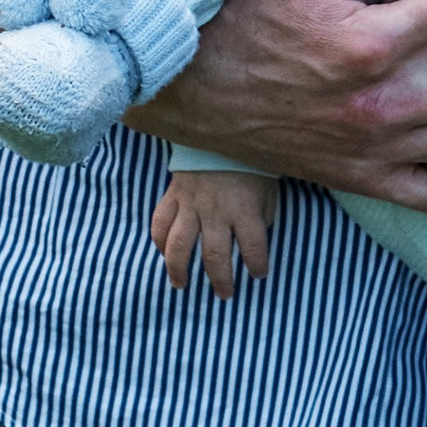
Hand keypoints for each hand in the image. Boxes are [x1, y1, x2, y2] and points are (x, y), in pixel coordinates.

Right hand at [152, 170, 275, 297]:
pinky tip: (163, 254)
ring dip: (179, 269)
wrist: (223, 133)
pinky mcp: (174, 195)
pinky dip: (159, 241)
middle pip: (215, 256)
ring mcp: (191, 204)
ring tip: (182, 284)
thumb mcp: (267, 192)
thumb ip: (261, 218)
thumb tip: (252, 243)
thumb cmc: (251, 166)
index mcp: (245, 210)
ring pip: (179, 245)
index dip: (258, 266)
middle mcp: (216, 211)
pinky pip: (160, 223)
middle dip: (220, 280)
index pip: (254, 249)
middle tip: (224, 294)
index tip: (258, 275)